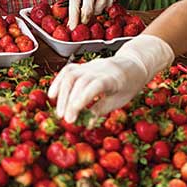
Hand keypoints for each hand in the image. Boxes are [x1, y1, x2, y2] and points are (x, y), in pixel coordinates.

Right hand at [48, 34, 173, 121]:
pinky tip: (53, 96)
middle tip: (67, 120)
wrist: (133, 64)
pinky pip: (67, 71)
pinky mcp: (82, 66)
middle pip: (79, 81)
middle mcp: (99, 69)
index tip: (74, 113)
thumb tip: (86, 123)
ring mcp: (89, 66)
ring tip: (60, 112)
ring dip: (62, 94)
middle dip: (70, 101)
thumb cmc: (128, 84)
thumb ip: (102, 109)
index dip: (83, 98)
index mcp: (113, 78)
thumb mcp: (120, 100)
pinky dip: (58, 83)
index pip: (95, 85)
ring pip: (70, 75)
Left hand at [67, 0, 137, 29]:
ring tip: (95, 2)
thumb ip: (77, 1)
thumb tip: (71, 22)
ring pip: (98, 11)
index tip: (72, 27)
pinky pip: (106, 8)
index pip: (74, 3)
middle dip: (85, 19)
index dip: (73, 17)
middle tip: (84, 23)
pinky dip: (103, 8)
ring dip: (95, 11)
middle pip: (87, 9)